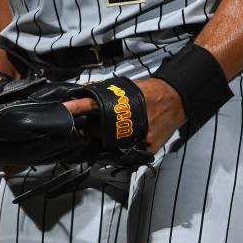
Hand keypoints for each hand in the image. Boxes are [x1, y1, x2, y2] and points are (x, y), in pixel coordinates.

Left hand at [64, 77, 185, 154]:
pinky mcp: (146, 149)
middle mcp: (129, 123)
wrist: (177, 99)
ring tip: (99, 140)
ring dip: (102, 144)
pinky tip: (118, 146)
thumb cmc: (152, 91)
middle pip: (98, 131)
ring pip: (110, 146)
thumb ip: (110, 96)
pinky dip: (120, 151)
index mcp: (122, 103)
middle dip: (88, 131)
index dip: (78, 107)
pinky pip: (126, 154)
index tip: (65, 109)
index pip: (94, 104)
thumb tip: (88, 100)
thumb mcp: (128, 88)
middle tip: (81, 130)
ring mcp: (138, 138)